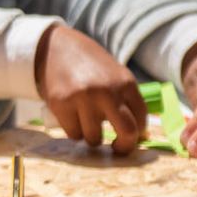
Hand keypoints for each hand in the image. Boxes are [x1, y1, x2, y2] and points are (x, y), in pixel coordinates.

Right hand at [35, 24, 147, 154]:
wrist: (54, 47)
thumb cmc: (88, 64)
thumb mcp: (113, 75)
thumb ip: (124, 99)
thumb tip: (139, 133)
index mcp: (125, 82)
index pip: (141, 118)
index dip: (138, 134)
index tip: (131, 138)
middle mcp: (106, 91)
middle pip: (126, 131)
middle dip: (123, 147)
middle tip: (116, 149)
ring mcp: (83, 98)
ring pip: (94, 138)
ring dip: (91, 137)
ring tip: (86, 124)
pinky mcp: (61, 104)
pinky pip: (73, 133)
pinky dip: (74, 131)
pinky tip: (71, 118)